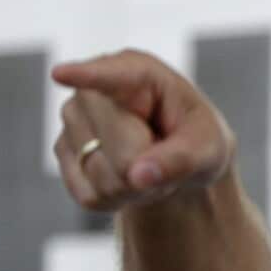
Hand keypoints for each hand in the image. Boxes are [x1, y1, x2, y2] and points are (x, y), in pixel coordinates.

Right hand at [51, 49, 234, 211]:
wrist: (178, 156)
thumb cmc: (197, 139)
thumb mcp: (209, 147)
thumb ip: (181, 160)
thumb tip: (138, 176)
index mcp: (138, 71)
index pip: (108, 76)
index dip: (85, 76)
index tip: (61, 74)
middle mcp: (95, 90)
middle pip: (122, 153)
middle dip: (150, 168)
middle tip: (168, 156)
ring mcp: (73, 120)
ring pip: (104, 179)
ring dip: (137, 187)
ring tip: (150, 163)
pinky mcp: (63, 153)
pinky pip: (91, 195)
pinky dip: (118, 198)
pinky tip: (129, 177)